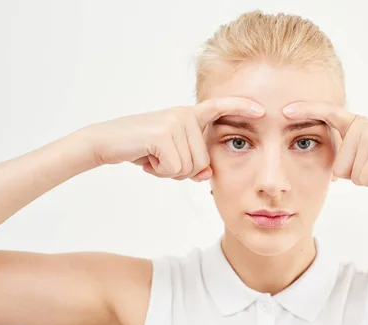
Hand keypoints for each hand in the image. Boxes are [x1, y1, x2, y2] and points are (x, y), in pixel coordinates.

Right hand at [80, 97, 265, 180]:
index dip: (240, 107)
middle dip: (182, 170)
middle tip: (158, 159)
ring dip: (169, 171)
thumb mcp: (171, 156)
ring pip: (190, 167)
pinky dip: (160, 171)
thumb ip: (193, 162)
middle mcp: (184, 115)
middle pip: (203, 160)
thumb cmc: (141, 149)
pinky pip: (176, 168)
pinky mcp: (163, 134)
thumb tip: (206, 175)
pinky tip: (146, 159)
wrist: (105, 142)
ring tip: (151, 157)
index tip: (262, 110)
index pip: (219, 108)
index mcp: (188, 115)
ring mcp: (174, 122)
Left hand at [282, 101, 367, 185]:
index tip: (283, 110)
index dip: (305, 111)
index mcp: (356, 124)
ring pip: (351, 175)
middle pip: (338, 168)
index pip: (327, 114)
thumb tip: (334, 176)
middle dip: (359, 174)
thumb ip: (352, 158)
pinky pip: (365, 179)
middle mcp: (360, 126)